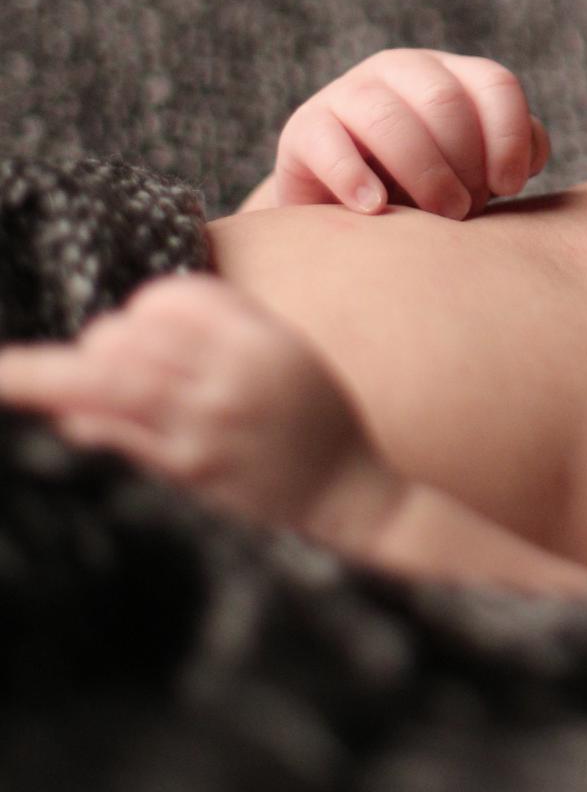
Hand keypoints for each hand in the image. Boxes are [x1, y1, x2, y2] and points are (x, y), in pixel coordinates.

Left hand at [0, 275, 402, 544]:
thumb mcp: (284, 350)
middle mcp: (233, 373)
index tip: (139, 327)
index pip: (170, 296)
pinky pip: (115, 433)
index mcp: (259, 337)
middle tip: (97, 362)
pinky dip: (82, 420)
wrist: (348, 495)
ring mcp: (209, 423)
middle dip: (99, 344)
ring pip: (108, 378)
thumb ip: (224, 322)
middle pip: (128, 333)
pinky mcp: (191, 469)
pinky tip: (77, 422)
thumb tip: (136, 316)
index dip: (142, 309)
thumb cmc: (312, 420)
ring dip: (57, 377)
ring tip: (20, 378)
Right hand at [268, 49, 550, 217]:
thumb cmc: (422, 187)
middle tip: (466, 211)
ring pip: (390, 118)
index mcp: (449, 73)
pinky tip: (376, 210)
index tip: (510, 188)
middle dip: (465, 163)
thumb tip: (530, 156)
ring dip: (423, 173)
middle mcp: (399, 69)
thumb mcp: (472, 166)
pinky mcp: (304, 129)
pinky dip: (356, 179)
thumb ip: (510, 152)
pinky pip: (330, 144)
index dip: (508, 137)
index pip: (494, 84)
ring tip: (438, 217)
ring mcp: (347, 93)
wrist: (340, 210)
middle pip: (445, 101)